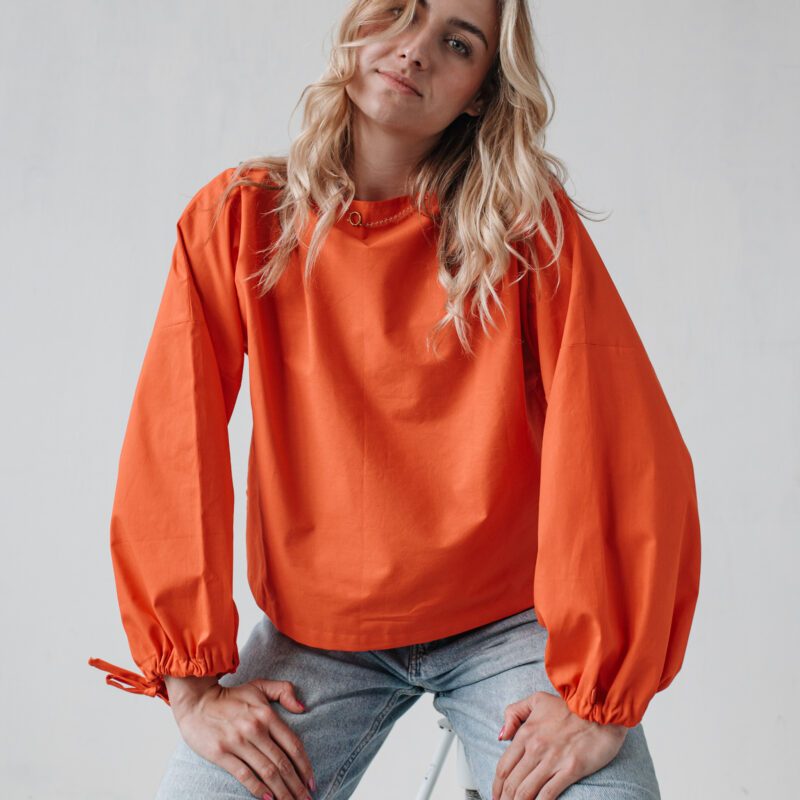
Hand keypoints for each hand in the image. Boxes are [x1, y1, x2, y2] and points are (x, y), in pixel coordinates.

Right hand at [164, 675, 315, 799]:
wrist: (197, 701)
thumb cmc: (231, 696)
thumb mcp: (260, 686)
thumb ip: (284, 691)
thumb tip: (303, 708)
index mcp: (266, 714)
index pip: (293, 744)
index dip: (305, 766)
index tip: (312, 781)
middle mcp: (255, 728)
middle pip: (282, 763)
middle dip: (296, 785)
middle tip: (306, 799)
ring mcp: (238, 742)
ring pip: (267, 772)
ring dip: (282, 791)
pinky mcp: (221, 753)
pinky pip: (244, 775)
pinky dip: (258, 789)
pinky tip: (269, 799)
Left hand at [491, 691, 627, 799]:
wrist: (600, 709)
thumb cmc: (569, 707)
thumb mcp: (536, 700)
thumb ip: (514, 713)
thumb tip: (501, 736)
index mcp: (525, 733)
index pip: (503, 767)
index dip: (496, 786)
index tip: (495, 796)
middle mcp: (535, 748)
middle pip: (512, 783)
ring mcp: (552, 760)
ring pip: (526, 791)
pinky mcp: (570, 770)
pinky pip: (548, 794)